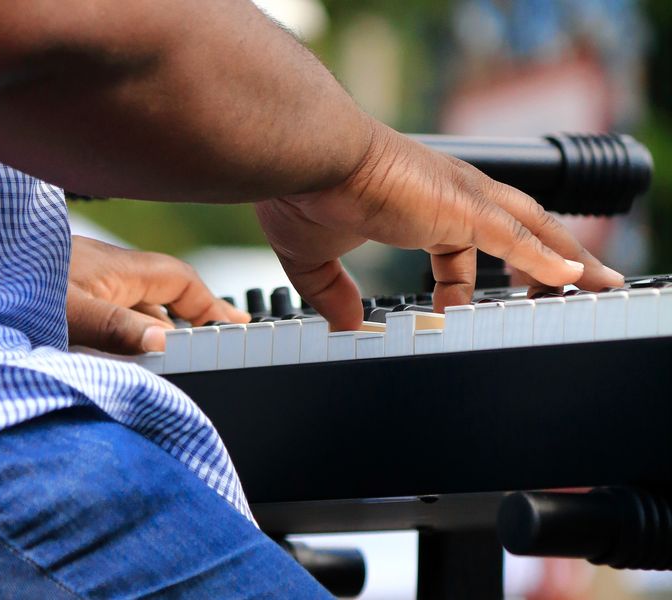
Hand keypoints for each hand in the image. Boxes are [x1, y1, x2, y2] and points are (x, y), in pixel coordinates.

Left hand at [67, 236, 248, 353]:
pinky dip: (125, 330)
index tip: (233, 327)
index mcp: (116, 268)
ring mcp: (82, 281)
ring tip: (176, 356)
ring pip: (133, 305)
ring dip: (155, 328)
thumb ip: (115, 328)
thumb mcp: (67, 313)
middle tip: (218, 340)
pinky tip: (121, 351)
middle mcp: (104, 270)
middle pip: (162, 293)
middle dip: (190, 317)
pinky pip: (107, 312)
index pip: (179, 280)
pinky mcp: (61, 295)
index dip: (209, 304)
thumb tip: (164, 342)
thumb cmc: (8, 286)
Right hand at [256, 123, 623, 329]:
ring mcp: (461, 198)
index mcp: (415, 206)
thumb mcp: (315, 260)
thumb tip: (344, 326)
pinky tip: (573, 276)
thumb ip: (333, 293)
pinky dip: (549, 258)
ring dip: (564, 255)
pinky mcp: (466, 208)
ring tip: (595, 281)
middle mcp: (448, 196)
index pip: (456, 247)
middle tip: (559, 287)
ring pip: (532, 228)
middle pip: (513, 228)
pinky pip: (521, 239)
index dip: (460, 284)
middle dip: (539, 258)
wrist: (308, 160)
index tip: (454, 312)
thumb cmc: (305, 192)